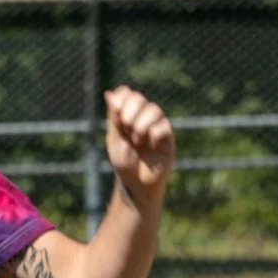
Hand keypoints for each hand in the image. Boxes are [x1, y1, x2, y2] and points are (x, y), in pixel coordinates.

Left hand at [103, 87, 174, 204]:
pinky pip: (164, 126)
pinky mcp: (168, 138)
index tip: (116, 110)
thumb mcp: (114, 139)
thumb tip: (109, 94)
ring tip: (137, 140)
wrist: (136, 183)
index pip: (127, 93)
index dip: (122, 97)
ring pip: (154, 110)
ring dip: (141, 124)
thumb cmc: (124, 162)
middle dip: (130, 110)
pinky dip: (153, 134)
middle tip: (125, 125)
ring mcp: (157, 126)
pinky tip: (150, 145)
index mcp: (128, 115)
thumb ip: (113, 118)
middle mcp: (143, 117)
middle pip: (140, 98)